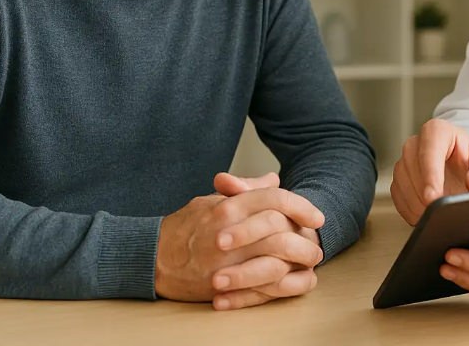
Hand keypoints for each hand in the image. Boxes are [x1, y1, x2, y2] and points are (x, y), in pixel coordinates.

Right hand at [155, 172, 324, 309]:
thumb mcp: (212, 200)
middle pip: (280, 229)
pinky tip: (296, 282)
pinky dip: (285, 286)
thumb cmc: (183, 227)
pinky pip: (263, 288)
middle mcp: (228, 232)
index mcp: (227, 206)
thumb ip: (245, 190)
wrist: (151, 258)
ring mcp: (225, 261)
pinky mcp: (223, 287)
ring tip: (310, 262)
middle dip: (305, 237)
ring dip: (299, 261)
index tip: (316, 215)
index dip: (300, 206)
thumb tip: (273, 179)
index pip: (273, 199)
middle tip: (317, 242)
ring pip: (276, 260)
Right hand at [390, 119, 468, 225]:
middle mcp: (416, 143)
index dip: (430, 175)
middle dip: (423, 193)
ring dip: (416, 203)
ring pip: (401, 182)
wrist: (462, 168)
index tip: (433, 197)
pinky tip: (425, 216)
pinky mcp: (399, 179)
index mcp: (438, 131)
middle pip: (411, 167)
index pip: (429, 151)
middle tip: (437, 213)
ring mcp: (404, 161)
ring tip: (435, 217)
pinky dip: (409, 210)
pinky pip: (397, 196)